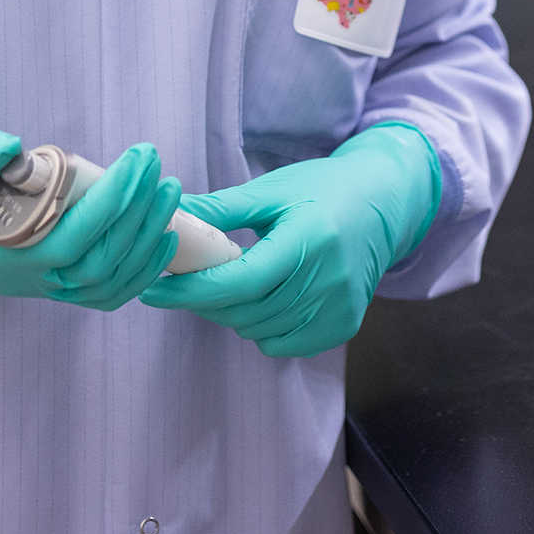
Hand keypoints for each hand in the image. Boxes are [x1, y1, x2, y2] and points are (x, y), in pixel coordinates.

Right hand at [0, 125, 182, 310]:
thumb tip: (12, 146)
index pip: (68, 237)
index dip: (110, 204)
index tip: (138, 161)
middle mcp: (17, 280)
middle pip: (94, 264)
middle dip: (136, 218)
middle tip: (160, 171)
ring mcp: (33, 287)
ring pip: (103, 285)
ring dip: (143, 244)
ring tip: (169, 197)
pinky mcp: (45, 282)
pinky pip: (99, 292)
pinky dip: (136, 272)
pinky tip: (161, 240)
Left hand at [139, 125, 439, 356]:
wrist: (379, 204)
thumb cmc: (321, 189)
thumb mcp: (271, 190)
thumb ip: (222, 209)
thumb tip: (169, 214)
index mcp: (308, 239)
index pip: (240, 280)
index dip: (192, 290)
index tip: (154, 289)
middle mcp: (329, 279)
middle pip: (245, 310)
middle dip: (204, 300)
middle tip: (183, 279)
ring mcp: (340, 308)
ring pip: (260, 331)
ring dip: (231, 313)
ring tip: (226, 281)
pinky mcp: (344, 326)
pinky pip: (284, 343)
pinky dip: (261, 328)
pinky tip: (261, 298)